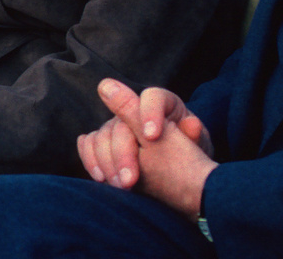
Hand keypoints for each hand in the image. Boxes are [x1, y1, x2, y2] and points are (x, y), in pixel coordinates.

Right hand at [77, 80, 214, 217]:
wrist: (180, 178)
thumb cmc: (192, 158)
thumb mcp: (195, 146)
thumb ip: (191, 133)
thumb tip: (192, 122)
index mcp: (163, 104)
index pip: (152, 97)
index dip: (149, 112)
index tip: (152, 136)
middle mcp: (136, 111)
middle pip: (121, 122)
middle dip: (124, 153)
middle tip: (130, 180)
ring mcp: (117, 125)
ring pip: (102, 134)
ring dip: (106, 162)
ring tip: (120, 185)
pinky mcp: (104, 141)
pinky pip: (88, 143)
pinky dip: (91, 159)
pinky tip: (101, 177)